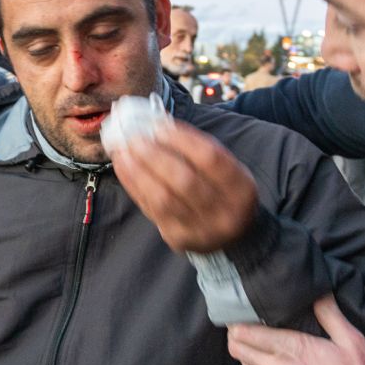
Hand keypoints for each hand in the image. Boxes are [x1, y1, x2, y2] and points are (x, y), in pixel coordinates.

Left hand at [111, 120, 258, 252]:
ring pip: (163, 199)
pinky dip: (134, 186)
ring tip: (123, 151)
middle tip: (134, 138)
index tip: (158, 126)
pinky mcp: (179, 239)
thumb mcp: (225, 169)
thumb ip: (197, 149)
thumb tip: (155, 125)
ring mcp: (201, 230)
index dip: (182, 139)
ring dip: (138, 172)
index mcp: (241, 188)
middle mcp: (225, 212)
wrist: (233, 236)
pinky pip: (151, 210)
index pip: (210, 158)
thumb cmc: (222, 190)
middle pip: (184, 180)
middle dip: (155, 156)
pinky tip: (125, 168)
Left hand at [227, 293, 364, 364]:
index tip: (244, 308)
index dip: (238, 319)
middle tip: (246, 321)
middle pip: (237, 349)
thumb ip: (331, 314)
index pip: (246, 333)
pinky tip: (271, 362)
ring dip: (245, 352)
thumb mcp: (353, 342)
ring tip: (258, 339)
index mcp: (294, 351)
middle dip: (236, 333)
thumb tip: (319, 292)